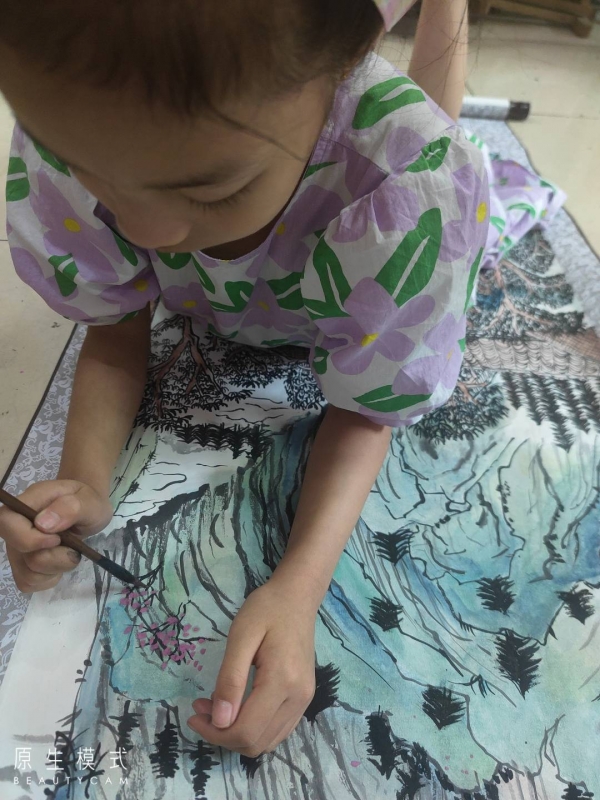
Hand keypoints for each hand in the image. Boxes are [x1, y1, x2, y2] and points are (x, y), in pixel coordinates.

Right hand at [0, 480, 112, 592]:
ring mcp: (17, 548)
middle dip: (54, 557)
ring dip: (57, 567)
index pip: (6, 522)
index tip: (57, 540)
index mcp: (27, 504)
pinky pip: (30, 582)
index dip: (28, 538)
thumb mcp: (88, 500)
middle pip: (20, 553)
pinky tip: (61, 562)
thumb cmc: (87, 501)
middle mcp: (16, 527)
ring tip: (70, 552)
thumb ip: (69, 508)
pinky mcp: (23, 565)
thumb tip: (42, 524)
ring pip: (27, 573)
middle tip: (73, 545)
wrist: (88, 509)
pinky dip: (50, 578)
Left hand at [187, 580, 316, 756]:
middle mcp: (298, 697)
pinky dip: (254, 729)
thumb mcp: (241, 636)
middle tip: (201, 707)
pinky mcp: (303, 697)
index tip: (193, 713)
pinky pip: (277, 731)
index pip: (246, 730)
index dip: (215, 732)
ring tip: (216, 708)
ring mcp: (304, 700)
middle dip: (222, 734)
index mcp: (282, 681)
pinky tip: (238, 709)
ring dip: (237, 734)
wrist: (297, 597)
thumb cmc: (266, 609)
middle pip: (256, 743)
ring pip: (267, 742)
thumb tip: (220, 721)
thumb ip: (230, 679)